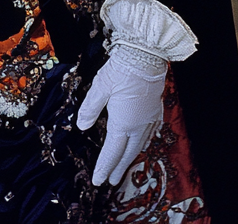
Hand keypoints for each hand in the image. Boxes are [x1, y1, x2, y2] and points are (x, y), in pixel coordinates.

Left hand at [76, 47, 165, 185]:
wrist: (146, 55)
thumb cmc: (121, 69)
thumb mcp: (99, 87)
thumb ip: (90, 108)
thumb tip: (82, 125)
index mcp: (123, 123)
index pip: (112, 152)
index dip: (104, 167)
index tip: (98, 180)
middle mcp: (138, 125)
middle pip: (127, 153)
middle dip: (118, 168)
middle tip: (111, 181)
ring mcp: (149, 118)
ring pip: (140, 144)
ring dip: (130, 157)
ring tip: (124, 166)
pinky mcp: (155, 109)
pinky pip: (150, 133)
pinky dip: (143, 142)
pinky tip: (142, 142)